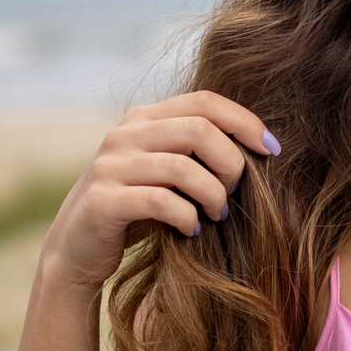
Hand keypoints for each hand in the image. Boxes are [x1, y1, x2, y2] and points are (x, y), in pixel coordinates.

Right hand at [41, 92, 279, 290]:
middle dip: (232, 163)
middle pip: (199, 130)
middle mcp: (125, 135)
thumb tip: (262, 143)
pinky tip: (193, 231)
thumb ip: (197, 150)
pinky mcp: (103, 202)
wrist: (77, 248)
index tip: (273, 150)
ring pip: (183, 167)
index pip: (205, 101)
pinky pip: (161, 202)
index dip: (246, 122)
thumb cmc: (138, 210)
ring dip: (213, 195)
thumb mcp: (167, 171)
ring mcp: (110, 166)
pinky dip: (188, 218)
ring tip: (218, 215)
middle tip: (237, 193)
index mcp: (144, 118)